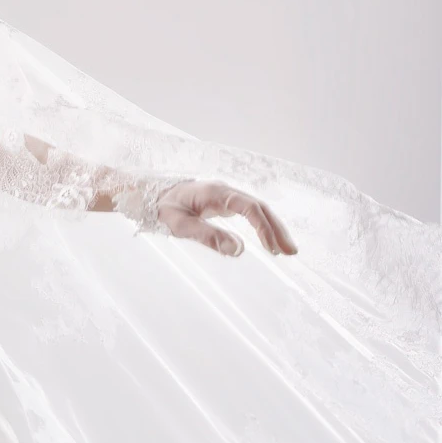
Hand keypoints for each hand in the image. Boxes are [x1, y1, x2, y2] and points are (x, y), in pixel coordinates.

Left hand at [154, 180, 296, 257]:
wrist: (150, 194)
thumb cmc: (162, 208)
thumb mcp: (179, 225)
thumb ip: (207, 236)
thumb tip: (238, 250)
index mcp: (216, 192)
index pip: (250, 207)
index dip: (264, 228)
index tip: (272, 249)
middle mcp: (225, 190)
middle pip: (259, 207)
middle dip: (277, 229)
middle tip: (291, 252)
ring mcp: (225, 195)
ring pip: (257, 209)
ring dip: (273, 228)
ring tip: (285, 250)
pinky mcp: (223, 201)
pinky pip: (249, 211)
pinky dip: (262, 225)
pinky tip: (268, 240)